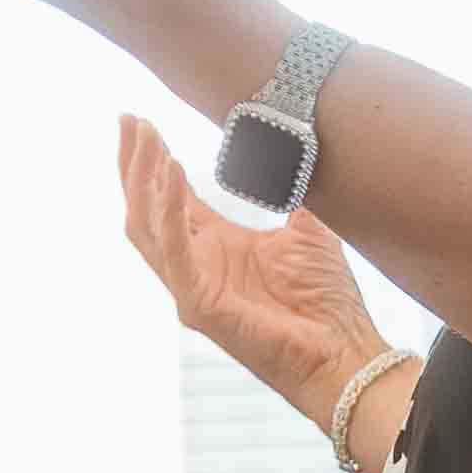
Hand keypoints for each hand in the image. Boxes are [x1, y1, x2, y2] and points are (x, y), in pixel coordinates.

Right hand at [113, 113, 386, 422]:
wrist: (343, 351)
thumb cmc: (326, 302)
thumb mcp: (307, 231)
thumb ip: (289, 193)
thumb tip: (285, 153)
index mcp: (214, 249)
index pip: (170, 199)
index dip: (154, 161)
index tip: (143, 122)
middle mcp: (194, 267)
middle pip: (145, 209)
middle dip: (133, 164)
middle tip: (128, 121)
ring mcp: (191, 287)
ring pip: (146, 227)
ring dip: (142, 179)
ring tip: (146, 137)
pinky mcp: (199, 305)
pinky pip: (173, 251)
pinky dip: (168, 209)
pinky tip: (171, 170)